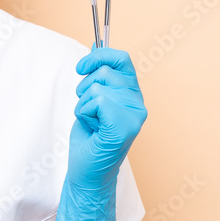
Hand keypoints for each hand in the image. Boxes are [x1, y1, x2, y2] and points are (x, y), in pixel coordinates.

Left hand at [56, 47, 147, 220]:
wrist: (87, 172)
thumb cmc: (89, 138)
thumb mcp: (92, 100)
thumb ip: (98, 77)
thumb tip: (95, 48)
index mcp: (132, 95)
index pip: (122, 59)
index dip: (99, 56)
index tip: (81, 67)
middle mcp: (138, 104)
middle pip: (105, 71)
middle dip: (85, 87)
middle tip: (87, 110)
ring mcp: (134, 116)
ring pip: (97, 87)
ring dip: (83, 104)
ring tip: (91, 122)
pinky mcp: (124, 126)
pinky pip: (98, 101)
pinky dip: (85, 112)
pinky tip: (92, 128)